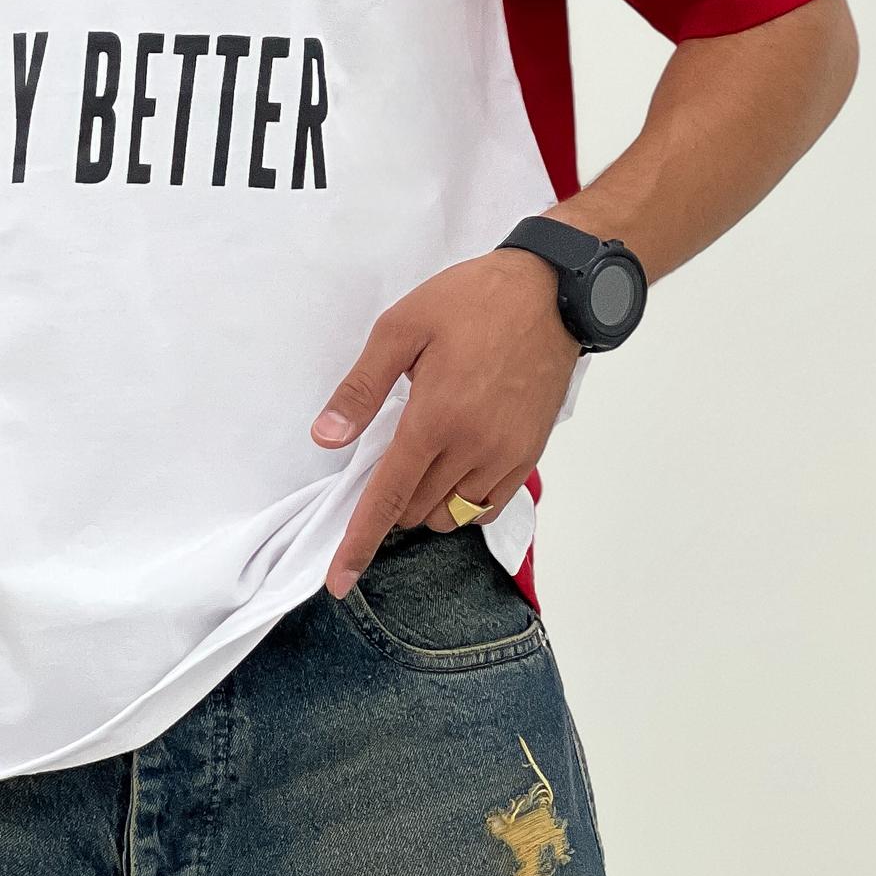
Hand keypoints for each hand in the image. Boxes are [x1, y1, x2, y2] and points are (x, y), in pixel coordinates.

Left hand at [311, 247, 580, 598]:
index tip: (338, 581)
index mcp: (435, 418)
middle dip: (390, 499)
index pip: (388, 497)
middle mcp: (473, 448)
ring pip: (449, 515)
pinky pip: (484, 508)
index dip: (359, 542)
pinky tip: (453, 464)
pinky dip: (460, 502)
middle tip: (389, 448)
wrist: (549, 294)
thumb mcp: (402, 328)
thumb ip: (361, 388)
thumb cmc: (471, 302)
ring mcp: (505, 457)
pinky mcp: (528, 456)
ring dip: (424, 501)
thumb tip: (327, 438)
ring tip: (423, 450)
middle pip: (415, 511)